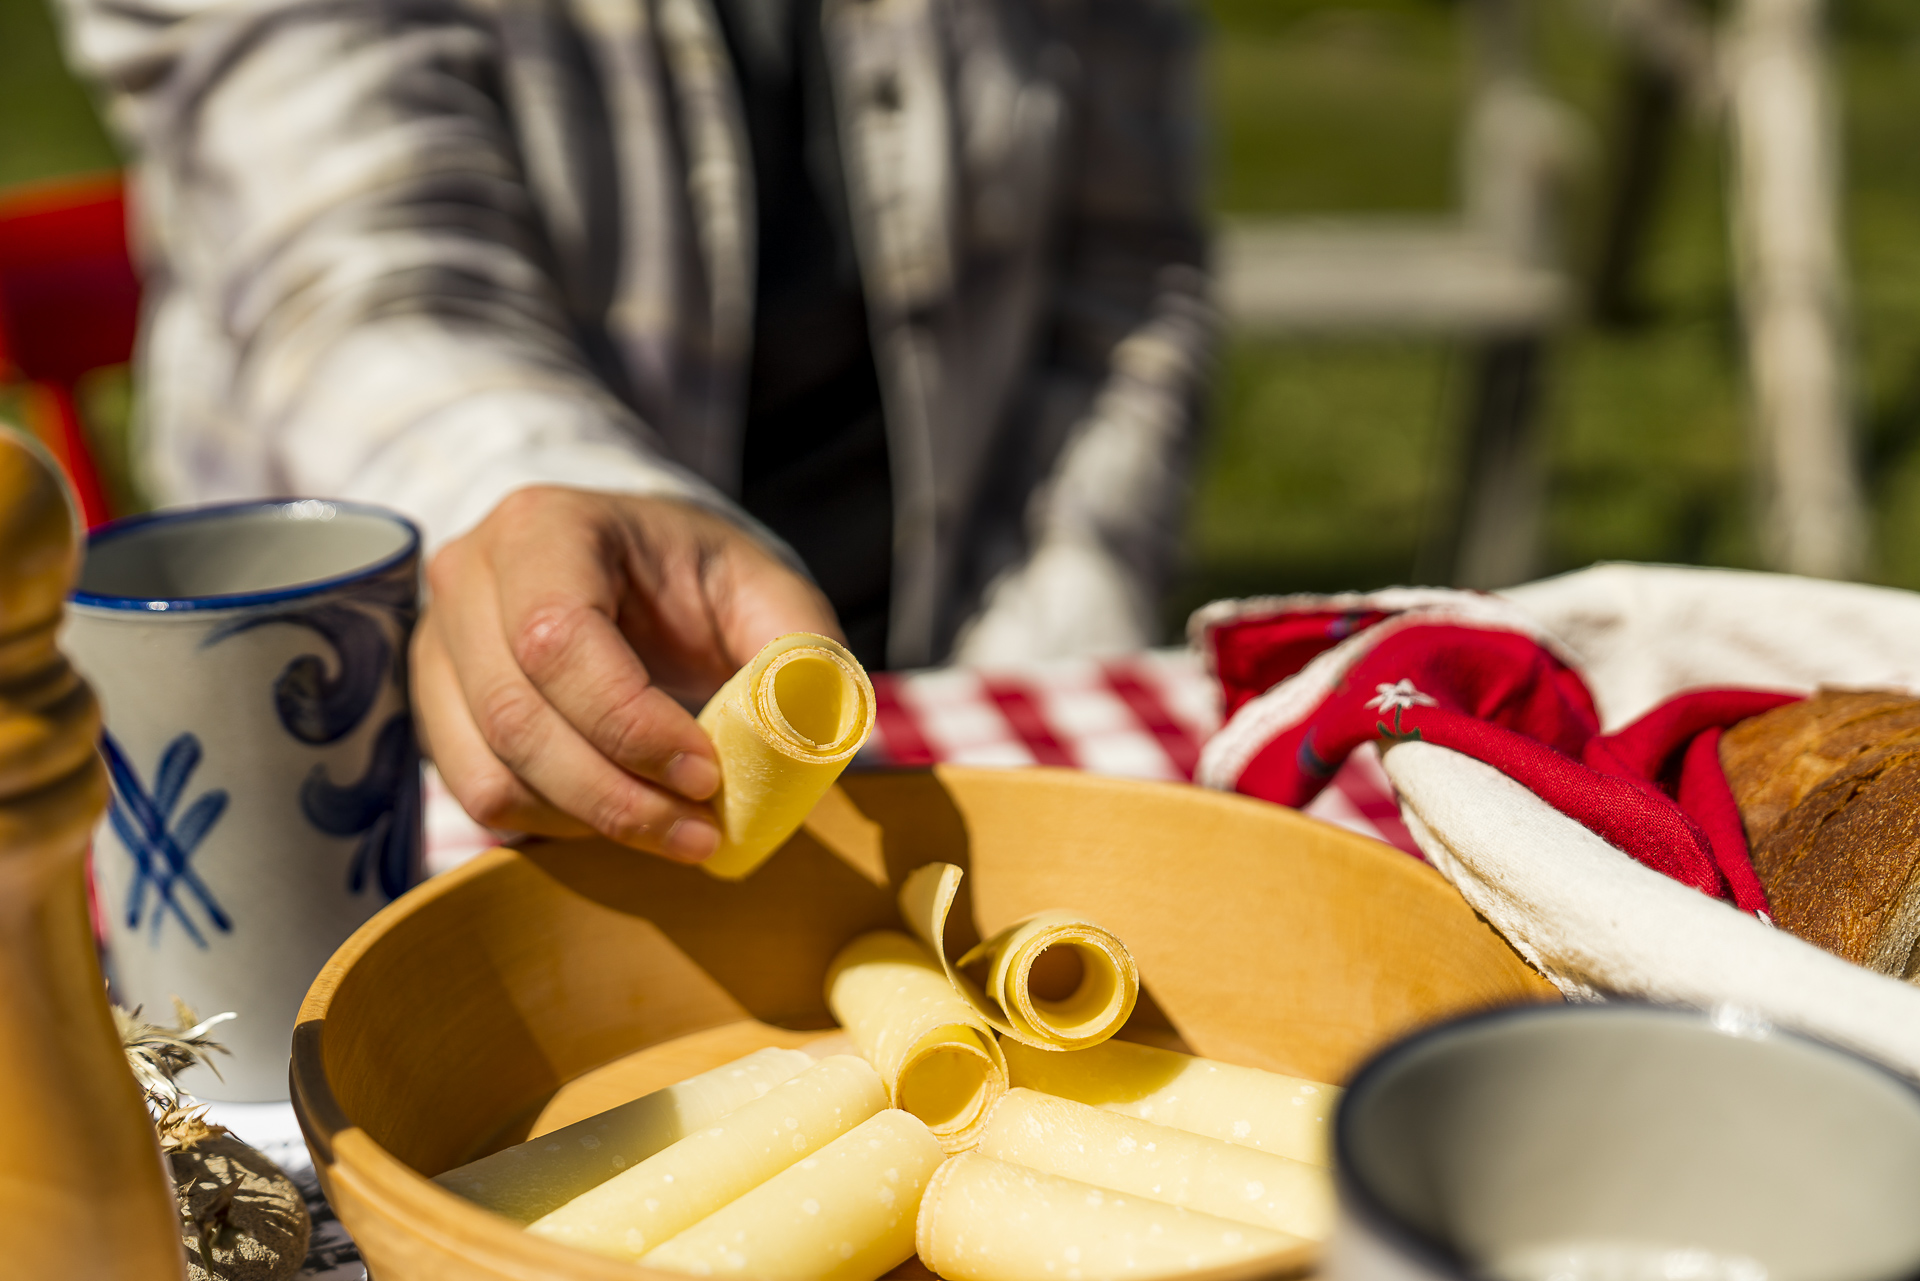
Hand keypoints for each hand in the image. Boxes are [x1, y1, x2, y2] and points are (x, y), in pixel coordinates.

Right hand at [412, 487, 839, 860]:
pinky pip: (476, 794)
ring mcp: (437, 642)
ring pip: (489, 771)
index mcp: (543, 527)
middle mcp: (467, 577)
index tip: (709, 776)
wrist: (632, 569)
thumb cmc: (697, 577)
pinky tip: (621, 818)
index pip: (557, 640)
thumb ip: (799, 648)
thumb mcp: (764, 589)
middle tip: (703, 832)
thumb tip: (829, 729)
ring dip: (588, 822)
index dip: (630, 726)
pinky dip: (553, 826)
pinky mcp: (435, 705)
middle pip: (517, 717)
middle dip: (618, 796)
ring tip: (675, 831)